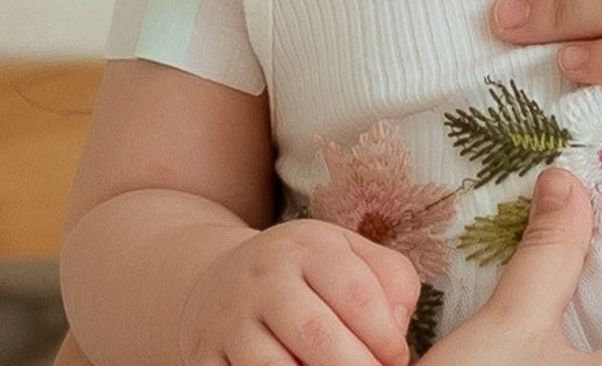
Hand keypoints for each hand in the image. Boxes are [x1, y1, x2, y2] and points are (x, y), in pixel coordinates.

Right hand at [178, 218, 418, 365]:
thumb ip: (390, 281)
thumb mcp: (351, 256)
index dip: (385, 334)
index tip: (397, 358)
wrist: (222, 280)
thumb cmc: (309, 273)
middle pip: (315, 332)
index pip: (355, 292)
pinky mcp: (204, 357)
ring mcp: (230, 319)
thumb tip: (396, 330)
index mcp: (308, 247)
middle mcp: (265, 278)